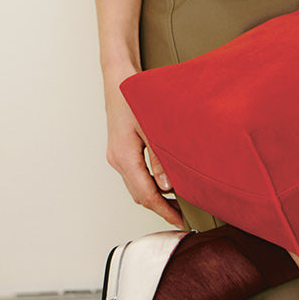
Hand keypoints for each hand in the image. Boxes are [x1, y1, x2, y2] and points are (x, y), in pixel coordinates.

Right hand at [104, 77, 185, 227]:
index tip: (179, 221)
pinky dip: (148, 183)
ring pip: (135, 186)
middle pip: (139, 194)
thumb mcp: (151, 126)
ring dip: (154, 196)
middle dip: (160, 208)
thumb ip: (159, 157)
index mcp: (124, 156)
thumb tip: (168, 186)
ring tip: (176, 201)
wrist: (118, 78)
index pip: (145, 195)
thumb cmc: (133, 96)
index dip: (163, 211)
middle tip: (182, 215)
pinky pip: (134, 175)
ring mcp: (116, 156)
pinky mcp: (119, 150)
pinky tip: (163, 181)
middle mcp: (117, 160)